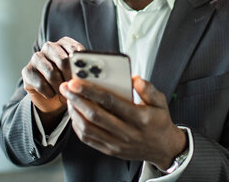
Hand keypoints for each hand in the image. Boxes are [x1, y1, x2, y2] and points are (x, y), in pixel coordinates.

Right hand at [22, 37, 84, 129]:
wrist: (52, 96)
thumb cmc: (69, 82)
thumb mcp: (79, 74)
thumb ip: (84, 69)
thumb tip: (93, 71)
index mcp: (64, 43)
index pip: (75, 50)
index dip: (80, 67)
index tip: (84, 78)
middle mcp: (49, 47)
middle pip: (63, 60)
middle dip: (70, 78)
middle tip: (73, 88)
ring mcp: (36, 57)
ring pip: (52, 73)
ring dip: (60, 88)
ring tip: (64, 93)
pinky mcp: (26, 71)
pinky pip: (41, 84)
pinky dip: (49, 93)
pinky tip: (52, 94)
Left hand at [60, 76, 186, 169]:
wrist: (163, 148)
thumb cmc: (159, 122)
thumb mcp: (161, 102)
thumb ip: (148, 88)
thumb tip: (133, 78)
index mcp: (139, 118)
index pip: (110, 102)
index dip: (91, 91)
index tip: (77, 81)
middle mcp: (127, 132)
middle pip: (95, 115)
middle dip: (76, 99)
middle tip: (66, 87)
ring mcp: (117, 143)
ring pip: (88, 128)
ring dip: (74, 112)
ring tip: (69, 98)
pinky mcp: (110, 150)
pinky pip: (89, 139)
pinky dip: (78, 126)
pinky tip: (75, 114)